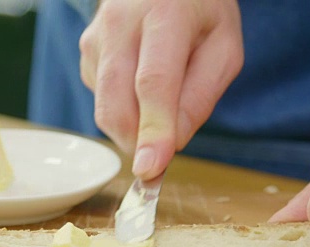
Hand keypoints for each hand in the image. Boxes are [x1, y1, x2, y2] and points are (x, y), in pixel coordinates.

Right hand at [79, 0, 243, 179]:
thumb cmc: (200, 15)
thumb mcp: (224, 49)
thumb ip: (201, 96)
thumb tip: (171, 143)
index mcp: (164, 14)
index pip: (153, 82)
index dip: (152, 129)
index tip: (151, 168)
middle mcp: (120, 22)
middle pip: (117, 102)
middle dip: (136, 142)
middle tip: (159, 160)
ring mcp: (96, 38)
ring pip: (105, 108)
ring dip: (133, 127)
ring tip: (161, 101)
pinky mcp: (86, 53)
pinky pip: (101, 100)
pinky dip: (123, 110)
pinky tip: (140, 86)